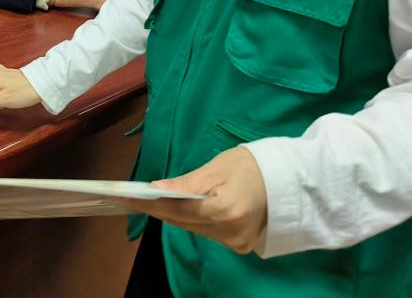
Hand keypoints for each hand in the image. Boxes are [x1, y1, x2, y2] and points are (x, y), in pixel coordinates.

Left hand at [120, 147, 267, 253]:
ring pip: (192, 228)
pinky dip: (192, 220)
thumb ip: (186, 182)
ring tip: (150, 201)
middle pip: (182, 221)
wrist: (286, 180)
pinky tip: (180, 209)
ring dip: (173, 214)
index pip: (177, 209)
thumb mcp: (217, 167)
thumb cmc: (251, 166)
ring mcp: (235, 242)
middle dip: (157, 208)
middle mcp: (230, 232)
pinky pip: (206, 232)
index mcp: (225, 210)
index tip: (126, 197)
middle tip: (131, 197)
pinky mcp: (239, 245)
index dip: (150, 202)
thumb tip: (155, 188)